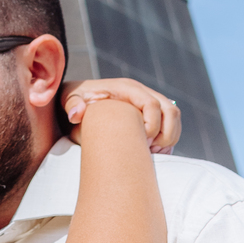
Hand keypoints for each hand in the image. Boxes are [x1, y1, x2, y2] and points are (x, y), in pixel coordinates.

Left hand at [62, 77, 179, 153]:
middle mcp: (142, 93)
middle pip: (171, 110)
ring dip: (170, 137)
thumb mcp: (69, 98)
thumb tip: (76, 114)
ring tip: (152, 153)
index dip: (151, 126)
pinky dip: (169, 139)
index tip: (140, 143)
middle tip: (150, 151)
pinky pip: (171, 125)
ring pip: (174, 117)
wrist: (79, 100)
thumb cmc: (75, 100)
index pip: (152, 104)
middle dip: (166, 134)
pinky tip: (154, 153)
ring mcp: (149, 101)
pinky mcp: (151, 113)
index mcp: (127, 88)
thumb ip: (72, 104)